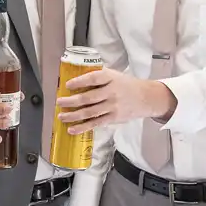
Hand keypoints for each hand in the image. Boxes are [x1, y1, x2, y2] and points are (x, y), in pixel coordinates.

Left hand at [56, 68, 174, 130]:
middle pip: (88, 98)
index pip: (92, 78)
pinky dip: (82, 127)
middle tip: (59, 102)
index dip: (79, 82)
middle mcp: (111, 92)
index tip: (68, 85)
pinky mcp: (113, 118)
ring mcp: (112, 106)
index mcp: (110, 77)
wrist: (146, 97)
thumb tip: (75, 78)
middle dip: (71, 101)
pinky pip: (95, 123)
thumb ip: (98, 76)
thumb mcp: (114, 75)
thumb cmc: (126, 85)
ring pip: (89, 112)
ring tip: (61, 116)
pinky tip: (72, 129)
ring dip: (73, 115)